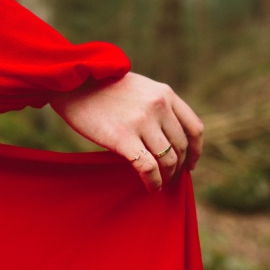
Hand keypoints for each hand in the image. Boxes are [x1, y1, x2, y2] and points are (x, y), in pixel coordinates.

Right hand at [50, 72, 203, 191]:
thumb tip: (168, 137)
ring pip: (168, 160)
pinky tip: (151, 188)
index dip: (196, 151)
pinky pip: (148, 167)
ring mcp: (142, 121)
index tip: (191, 164)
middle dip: (178, 167)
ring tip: (160, 183)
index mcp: (165, 94)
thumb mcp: (139, 88)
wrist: (73, 82)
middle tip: (170, 178)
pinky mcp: (123, 137)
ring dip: (167, 176)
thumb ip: (157, 106)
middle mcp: (158, 106)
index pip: (194, 128)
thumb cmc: (103, 87)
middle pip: (182, 147)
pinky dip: (153, 182)